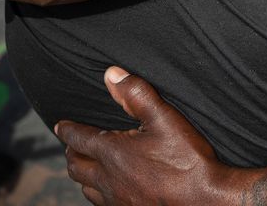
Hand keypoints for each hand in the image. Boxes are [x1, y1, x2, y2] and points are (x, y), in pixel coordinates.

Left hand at [58, 67, 235, 205]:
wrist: (205, 200)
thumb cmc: (187, 160)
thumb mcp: (165, 118)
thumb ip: (137, 94)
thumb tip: (112, 75)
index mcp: (112, 153)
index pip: (79, 138)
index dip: (67, 129)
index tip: (61, 125)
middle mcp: (108, 180)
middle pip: (76, 166)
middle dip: (72, 151)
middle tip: (73, 143)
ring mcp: (117, 200)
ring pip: (86, 188)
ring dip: (83, 174)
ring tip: (88, 165)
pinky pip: (101, 204)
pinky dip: (98, 193)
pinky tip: (110, 189)